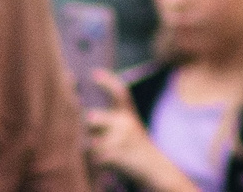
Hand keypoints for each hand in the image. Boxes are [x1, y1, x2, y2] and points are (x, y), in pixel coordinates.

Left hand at [84, 70, 188, 191]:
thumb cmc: (137, 149)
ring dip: (89, 149)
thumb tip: (87, 116)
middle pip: (92, 118)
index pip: (119, 93)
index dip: (107, 82)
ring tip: (104, 154)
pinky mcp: (112, 155)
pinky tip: (106, 164)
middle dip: (87, 127)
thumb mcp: (131, 129)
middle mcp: (125, 123)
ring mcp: (119, 139)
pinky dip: (92, 162)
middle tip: (90, 130)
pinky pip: (90, 157)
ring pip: (88, 141)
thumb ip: (112, 121)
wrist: (155, 169)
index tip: (94, 73)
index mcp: (130, 114)